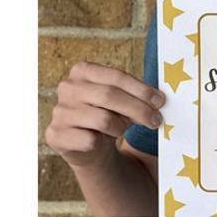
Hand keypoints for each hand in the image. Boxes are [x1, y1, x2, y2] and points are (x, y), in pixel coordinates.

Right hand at [46, 63, 162, 171]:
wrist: (89, 145)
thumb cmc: (109, 115)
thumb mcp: (122, 101)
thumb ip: (136, 97)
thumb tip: (158, 101)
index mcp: (83, 72)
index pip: (116, 77)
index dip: (141, 90)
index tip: (160, 101)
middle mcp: (67, 88)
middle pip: (110, 96)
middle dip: (139, 109)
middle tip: (156, 120)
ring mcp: (59, 111)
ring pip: (103, 120)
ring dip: (120, 128)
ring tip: (119, 129)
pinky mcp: (56, 134)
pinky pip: (90, 140)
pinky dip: (101, 143)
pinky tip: (98, 141)